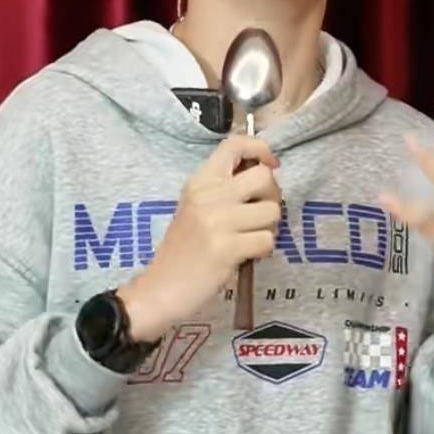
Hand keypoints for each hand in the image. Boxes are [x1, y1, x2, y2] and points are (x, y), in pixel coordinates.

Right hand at [118, 134, 281, 340]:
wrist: (160, 288)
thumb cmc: (182, 251)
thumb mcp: (194, 208)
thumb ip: (221, 190)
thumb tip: (263, 174)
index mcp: (199, 182)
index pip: (233, 145)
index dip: (260, 149)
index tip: (269, 164)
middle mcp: (207, 196)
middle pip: (264, 177)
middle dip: (273, 197)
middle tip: (261, 214)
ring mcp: (217, 222)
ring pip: (272, 211)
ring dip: (269, 228)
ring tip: (250, 239)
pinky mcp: (226, 248)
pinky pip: (267, 240)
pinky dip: (262, 251)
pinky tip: (245, 256)